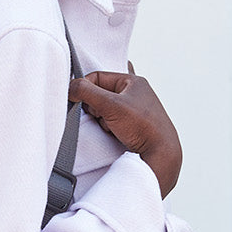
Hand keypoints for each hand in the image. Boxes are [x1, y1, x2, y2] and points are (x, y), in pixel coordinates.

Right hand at [68, 64, 181, 197]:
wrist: (161, 155)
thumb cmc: (144, 127)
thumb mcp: (110, 105)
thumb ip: (86, 92)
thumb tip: (70, 87)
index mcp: (133, 82)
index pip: (97, 76)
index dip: (85, 88)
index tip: (77, 99)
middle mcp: (134, 94)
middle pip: (99, 94)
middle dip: (95, 107)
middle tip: (100, 115)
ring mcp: (133, 110)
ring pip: (103, 109)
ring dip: (101, 119)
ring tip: (111, 127)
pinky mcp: (132, 125)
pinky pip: (110, 122)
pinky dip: (107, 128)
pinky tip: (114, 134)